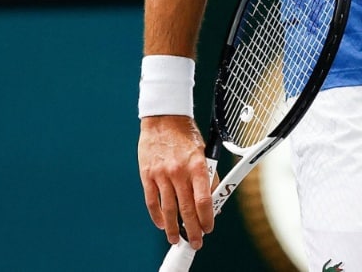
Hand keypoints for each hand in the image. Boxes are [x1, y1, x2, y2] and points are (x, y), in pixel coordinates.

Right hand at [138, 115, 214, 248]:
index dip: (207, 218)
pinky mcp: (147, 175)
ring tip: (177, 240)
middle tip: (196, 242)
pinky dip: (157, 216)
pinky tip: (162, 224)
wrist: (164, 118)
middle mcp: (180, 171)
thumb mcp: (204, 152)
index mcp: (198, 165)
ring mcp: (162, 174)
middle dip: (192, 230)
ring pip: (168, 210)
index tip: (208, 228)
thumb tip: (213, 201)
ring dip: (173, 229)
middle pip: (187, 209)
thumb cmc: (186, 135)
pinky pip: (152, 201)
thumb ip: (209, 176)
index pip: (204, 199)